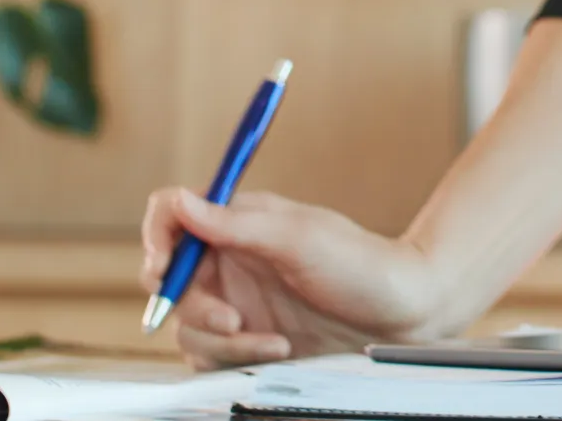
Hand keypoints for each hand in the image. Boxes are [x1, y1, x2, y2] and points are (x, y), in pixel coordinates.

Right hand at [139, 186, 454, 367]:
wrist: (405, 315)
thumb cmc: (362, 266)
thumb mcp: (298, 237)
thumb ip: (233, 223)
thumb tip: (179, 201)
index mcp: (236, 223)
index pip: (170, 218)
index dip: (156, 239)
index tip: (162, 266)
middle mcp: (230, 262)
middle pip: (168, 281)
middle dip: (193, 305)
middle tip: (230, 319)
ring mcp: (237, 303)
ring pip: (188, 327)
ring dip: (223, 340)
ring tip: (274, 342)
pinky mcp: (249, 341)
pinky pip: (212, 357)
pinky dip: (237, 359)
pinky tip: (280, 351)